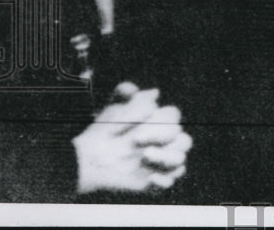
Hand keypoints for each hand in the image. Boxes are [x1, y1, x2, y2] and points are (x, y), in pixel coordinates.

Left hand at [73, 82, 191, 193]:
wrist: (88, 159)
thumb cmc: (103, 131)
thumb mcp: (113, 110)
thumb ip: (131, 96)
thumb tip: (155, 93)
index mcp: (158, 121)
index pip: (174, 116)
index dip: (161, 121)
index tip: (137, 132)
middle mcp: (164, 141)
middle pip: (184, 139)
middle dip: (164, 139)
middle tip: (139, 144)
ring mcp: (160, 161)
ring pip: (181, 159)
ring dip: (167, 158)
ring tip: (145, 157)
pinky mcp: (154, 180)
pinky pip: (171, 180)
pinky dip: (163, 180)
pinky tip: (149, 178)